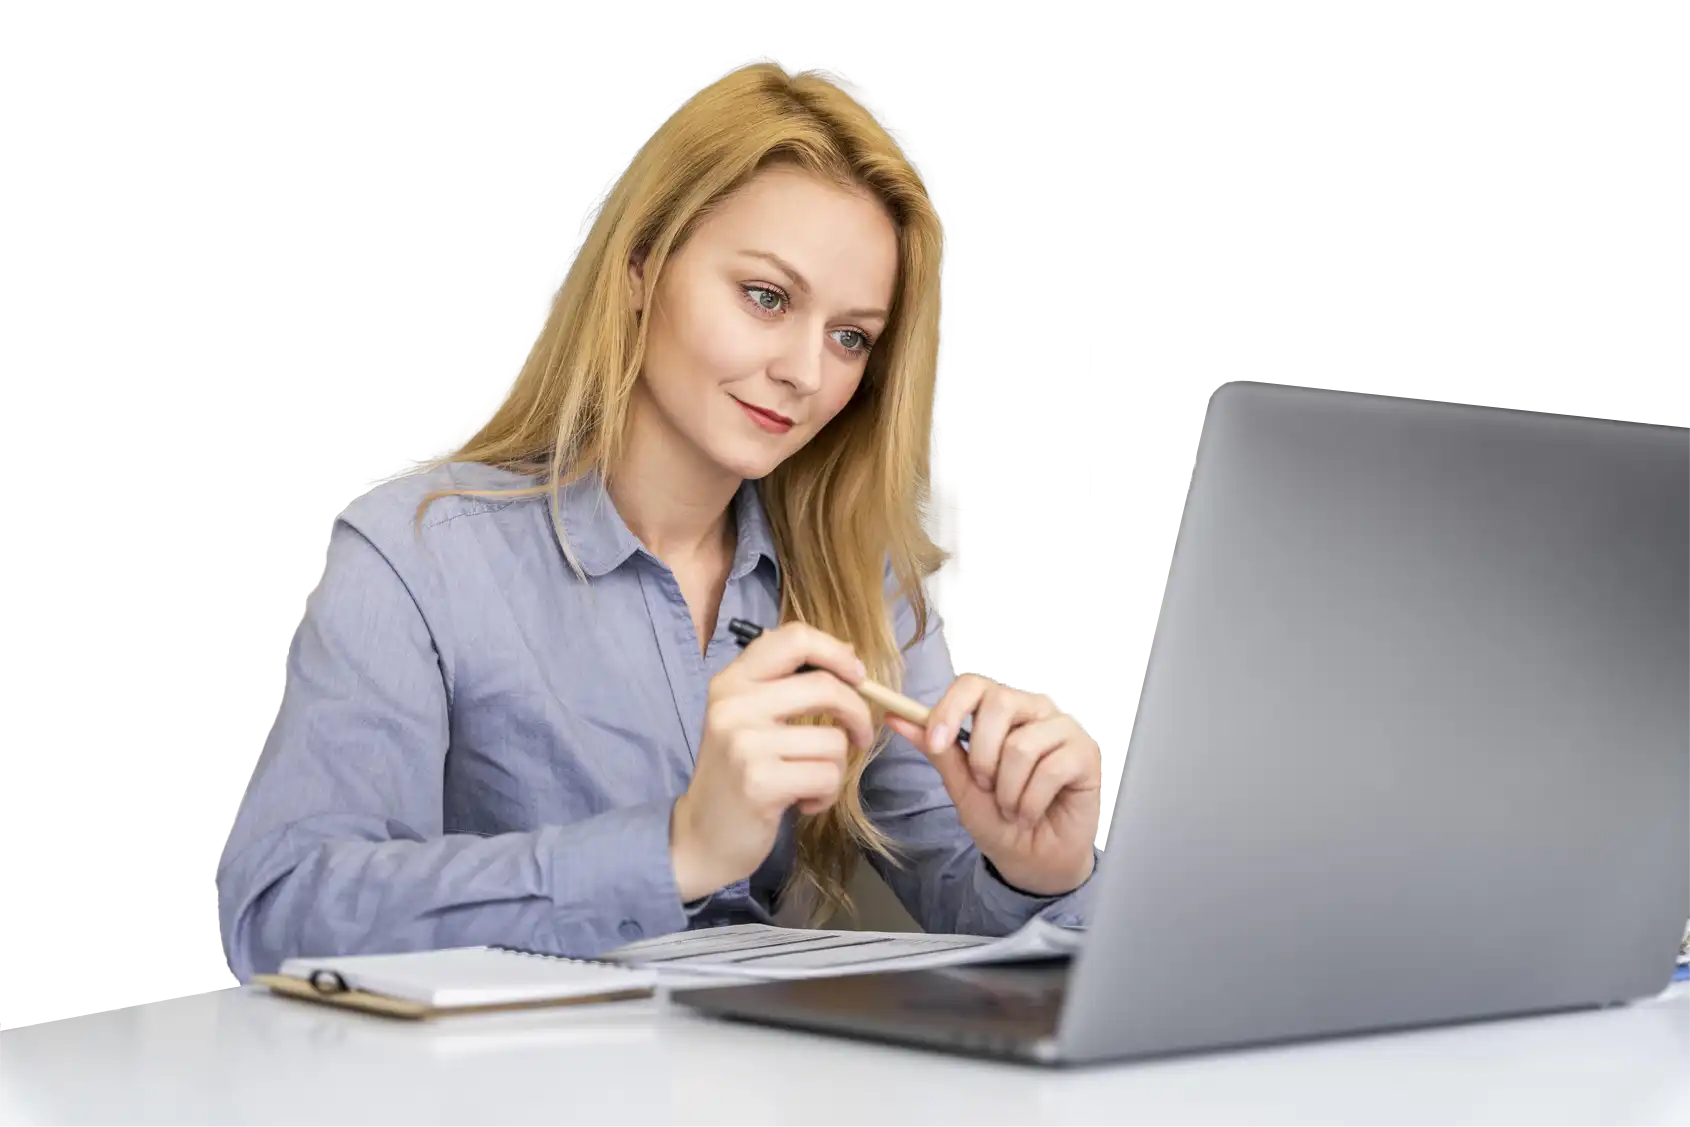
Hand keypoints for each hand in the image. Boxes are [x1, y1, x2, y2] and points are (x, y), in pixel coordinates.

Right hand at [669, 623, 874, 902]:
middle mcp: (733, 705)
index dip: (837, 653)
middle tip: (859, 736)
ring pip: (833, 740)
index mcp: (731, 681)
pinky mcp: (759, 782)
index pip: (794, 638)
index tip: (857, 677)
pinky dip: (826, 794)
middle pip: (824, 686)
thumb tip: (847, 655)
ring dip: (836, 768)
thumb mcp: (747, 717)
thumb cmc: (737, 774)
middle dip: (856, 713)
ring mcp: (744, 743)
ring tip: (809, 782)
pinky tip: (802, 802)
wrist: (701, 836)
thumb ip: (785, 684)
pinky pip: (827, 776)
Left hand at [885, 675, 1099, 896]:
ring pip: (1021, 745)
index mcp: (1001, 712)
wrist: (1032, 862)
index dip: (950, 709)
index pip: (973, 684)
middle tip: (986, 787)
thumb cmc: (1001, 821)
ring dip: (1008, 790)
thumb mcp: (961, 787)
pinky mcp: (1086, 754)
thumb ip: (938, 751)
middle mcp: (1034, 711)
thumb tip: (896, 718)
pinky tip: (1032, 813)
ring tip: (1012, 807)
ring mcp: (1063, 729)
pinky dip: (1031, 802)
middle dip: (982, 756)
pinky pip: (1050, 769)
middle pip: (1000, 702)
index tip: (935, 743)